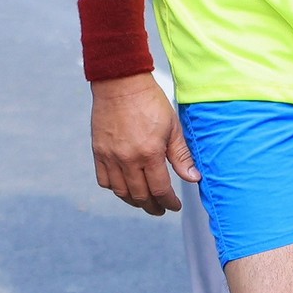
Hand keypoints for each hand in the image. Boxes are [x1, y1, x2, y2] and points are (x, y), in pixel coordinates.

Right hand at [90, 74, 196, 213]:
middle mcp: (128, 159)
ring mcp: (110, 157)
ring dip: (134, 201)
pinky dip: (115, 188)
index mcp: (150, 153)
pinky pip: (104, 180)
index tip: (174, 206)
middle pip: (140, 196)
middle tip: (160, 208)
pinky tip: (125, 187)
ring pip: (121, 192)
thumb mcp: (173, 127)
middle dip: (153, 206)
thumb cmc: (150, 102)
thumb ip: (181, 156)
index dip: (169, 202)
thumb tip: (193, 178)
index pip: (160, 190)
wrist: (121, 83)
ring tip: (144, 202)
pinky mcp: (98, 152)